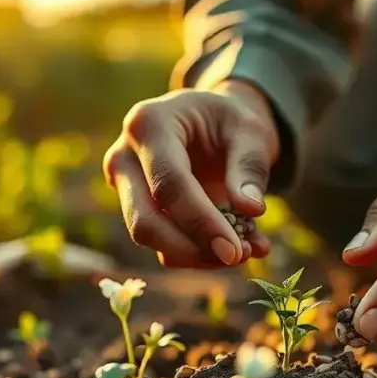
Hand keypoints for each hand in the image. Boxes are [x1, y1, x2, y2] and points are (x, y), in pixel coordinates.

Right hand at [103, 80, 278, 267]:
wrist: (213, 120)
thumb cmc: (230, 120)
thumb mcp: (251, 132)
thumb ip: (250, 167)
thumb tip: (251, 209)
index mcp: (149, 125)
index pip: (168, 184)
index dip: (200, 222)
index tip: (234, 251)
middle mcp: (124, 157)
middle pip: (145, 220)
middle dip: (191, 248)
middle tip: (238, 257)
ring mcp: (124, 186)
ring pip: (150, 238)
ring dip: (198, 255)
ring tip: (248, 249)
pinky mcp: (135, 209)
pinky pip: (161, 244)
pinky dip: (198, 254)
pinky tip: (236, 247)